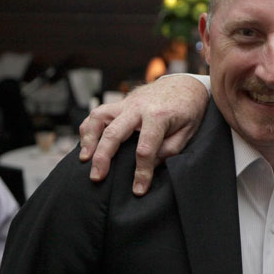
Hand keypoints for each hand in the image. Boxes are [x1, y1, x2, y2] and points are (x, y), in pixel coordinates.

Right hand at [79, 75, 209, 194]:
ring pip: (98, 118)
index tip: (138, 190)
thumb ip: (170, 149)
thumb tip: (151, 164)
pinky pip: (97, 114)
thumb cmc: (188, 110)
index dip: (141, 172)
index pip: (146, 148)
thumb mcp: (188, 131)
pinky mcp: (120, 103)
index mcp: (159, 116)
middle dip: (103, 157)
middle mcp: (138, 108)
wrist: (185, 84)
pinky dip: (88, 129)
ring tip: (85, 160)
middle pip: (114, 133)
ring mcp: (126, 103)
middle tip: (97, 177)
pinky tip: (86, 145)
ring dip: (89, 139)